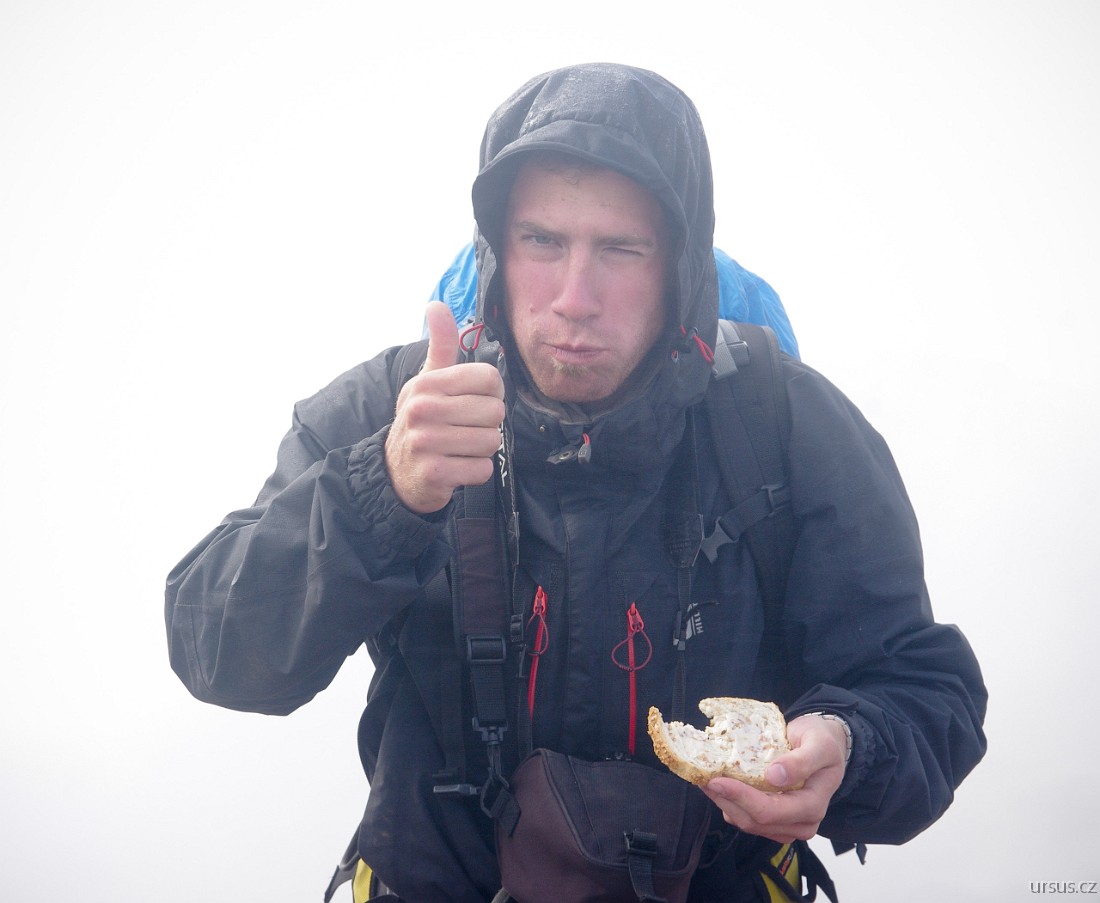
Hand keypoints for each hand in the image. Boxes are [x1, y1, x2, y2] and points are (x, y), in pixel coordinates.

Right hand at [385, 302, 505, 513]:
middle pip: (495, 411)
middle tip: (464, 429)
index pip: (490, 378)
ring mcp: (426, 443)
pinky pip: (482, 469)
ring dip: (482, 449)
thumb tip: (436, 304)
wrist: (396, 472)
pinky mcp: (434, 474)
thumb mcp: (427, 381)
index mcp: (427, 384)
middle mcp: (423, 410)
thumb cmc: (422, 421)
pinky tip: (456, 467)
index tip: (475, 402)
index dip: (491, 393)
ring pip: (492, 442)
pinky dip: (475, 471)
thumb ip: (440, 345)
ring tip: (459, 448)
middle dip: (487, 424)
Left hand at [700, 714, 848, 843]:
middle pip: (755, 821)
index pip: (772, 811)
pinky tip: (719, 786)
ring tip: (705, 781)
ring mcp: (787, 825)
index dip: (742, 798)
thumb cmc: (822, 742)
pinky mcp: (774, 821)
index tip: (717, 780)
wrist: (826, 746)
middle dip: (726, 801)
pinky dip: (730, 804)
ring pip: (748, 823)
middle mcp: (801, 823)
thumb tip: (775, 776)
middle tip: (704, 779)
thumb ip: (801, 761)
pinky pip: (747, 818)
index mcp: (813, 806)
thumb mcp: (819, 744)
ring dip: (724, 804)